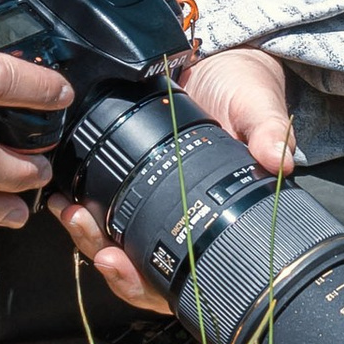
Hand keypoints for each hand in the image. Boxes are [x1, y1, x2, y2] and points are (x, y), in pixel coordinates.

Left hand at [50, 44, 295, 317]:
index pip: (181, 276)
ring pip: (116, 246)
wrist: (223, 62)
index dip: (145, 282)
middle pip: (139, 270)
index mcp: (216, 222)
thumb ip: (269, 131)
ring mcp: (156, 206)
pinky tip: (64, 196)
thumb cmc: (245, 94)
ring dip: (87, 237)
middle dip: (106, 262)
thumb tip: (279, 157)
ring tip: (69, 212)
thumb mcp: (259, 109)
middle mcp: (184, 222)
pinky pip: (103, 210)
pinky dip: (81, 210)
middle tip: (84, 233)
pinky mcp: (132, 181)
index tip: (118, 262)